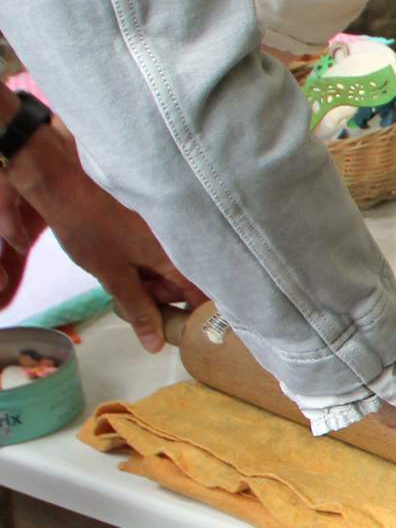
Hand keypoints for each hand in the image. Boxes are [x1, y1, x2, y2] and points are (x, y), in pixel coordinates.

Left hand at [6, 119, 203, 350]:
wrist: (62, 182)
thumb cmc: (89, 227)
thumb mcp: (112, 275)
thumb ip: (138, 310)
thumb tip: (155, 345)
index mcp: (175, 256)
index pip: (201, 295)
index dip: (193, 315)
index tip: (178, 328)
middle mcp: (177, 243)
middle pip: (183, 283)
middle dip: (160, 296)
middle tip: (129, 295)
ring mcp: (163, 232)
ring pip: (167, 267)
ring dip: (148, 279)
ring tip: (118, 274)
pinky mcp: (149, 224)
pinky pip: (156, 252)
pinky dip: (141, 262)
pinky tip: (119, 258)